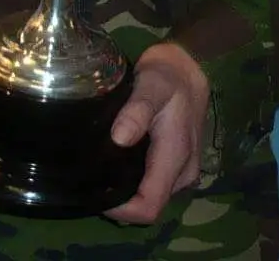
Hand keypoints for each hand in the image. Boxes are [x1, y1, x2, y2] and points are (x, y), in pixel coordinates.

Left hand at [103, 43, 210, 224]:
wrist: (189, 68)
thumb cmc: (168, 76)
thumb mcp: (151, 85)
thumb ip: (137, 111)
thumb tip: (119, 139)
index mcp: (176, 158)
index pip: (149, 206)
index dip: (121, 210)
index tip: (94, 194)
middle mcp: (183, 173)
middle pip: (148, 206)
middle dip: (119, 201)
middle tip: (89, 178)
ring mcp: (183, 171)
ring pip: (150, 196)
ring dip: (126, 191)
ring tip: (99, 170)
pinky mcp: (178, 165)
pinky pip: (153, 183)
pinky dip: (134, 180)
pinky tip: (115, 163)